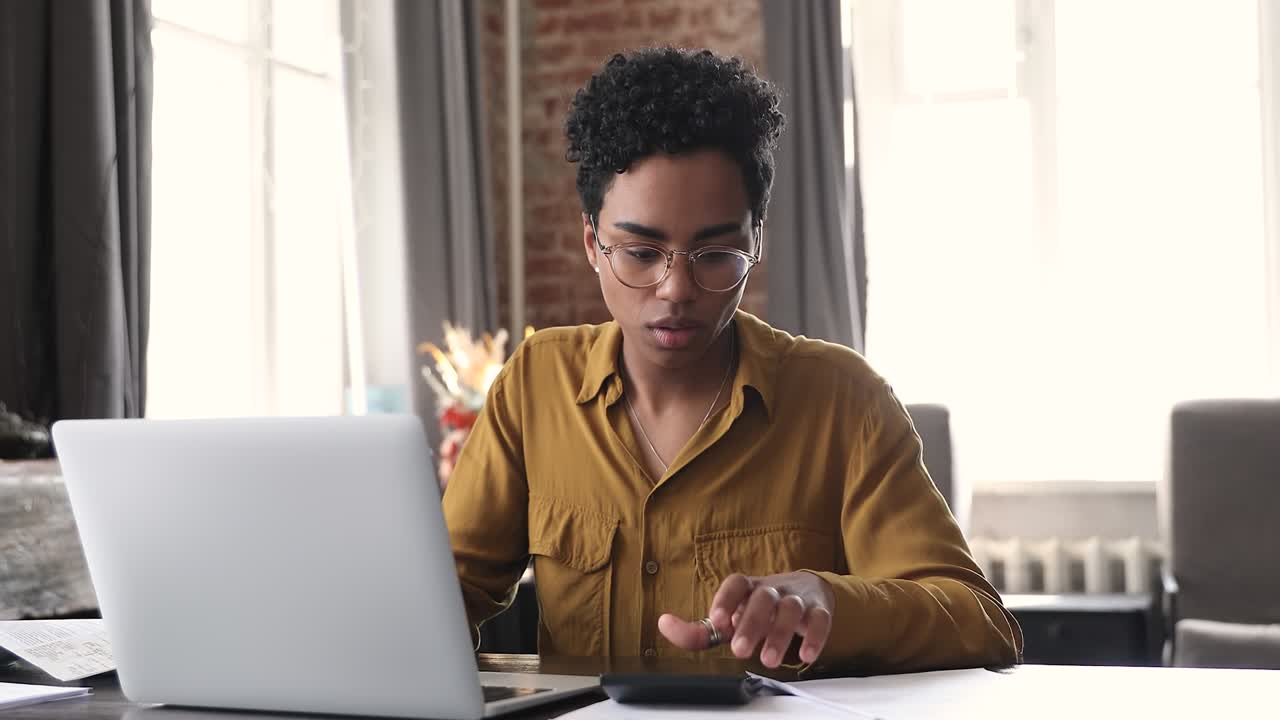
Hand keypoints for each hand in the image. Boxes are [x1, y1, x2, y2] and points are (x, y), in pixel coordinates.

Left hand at [658, 571, 834, 667]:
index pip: (735, 584)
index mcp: (747, 588)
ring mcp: (796, 599)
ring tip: (768, 660)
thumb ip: (699, 630)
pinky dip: (814, 637)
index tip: (718, 620)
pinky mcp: (819, 611)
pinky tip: (805, 655)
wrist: (807, 593)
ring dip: (779, 634)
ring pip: (790, 609)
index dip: (726, 600)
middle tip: (739, 650)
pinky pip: (820, 620)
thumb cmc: (759, 609)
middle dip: (751, 623)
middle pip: (763, 598)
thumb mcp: (731, 618)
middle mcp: (771, 589)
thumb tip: (664, 624)